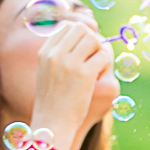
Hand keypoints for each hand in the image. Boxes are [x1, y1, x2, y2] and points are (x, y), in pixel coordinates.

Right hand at [31, 21, 111, 149]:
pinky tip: (100, 76)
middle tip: (95, 56)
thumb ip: (59, 56)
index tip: (88, 46)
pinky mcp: (84, 74)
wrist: (52, 124)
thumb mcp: (48, 74)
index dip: (81, 33)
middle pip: (81, 29)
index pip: (67, 26)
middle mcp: (55, 54)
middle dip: (93, 39)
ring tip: (97, 67)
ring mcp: (69, 63)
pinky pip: (103, 56)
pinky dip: (105, 64)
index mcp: (44, 52)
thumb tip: (84, 38)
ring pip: (94, 39)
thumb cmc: (53, 102)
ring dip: (100, 51)